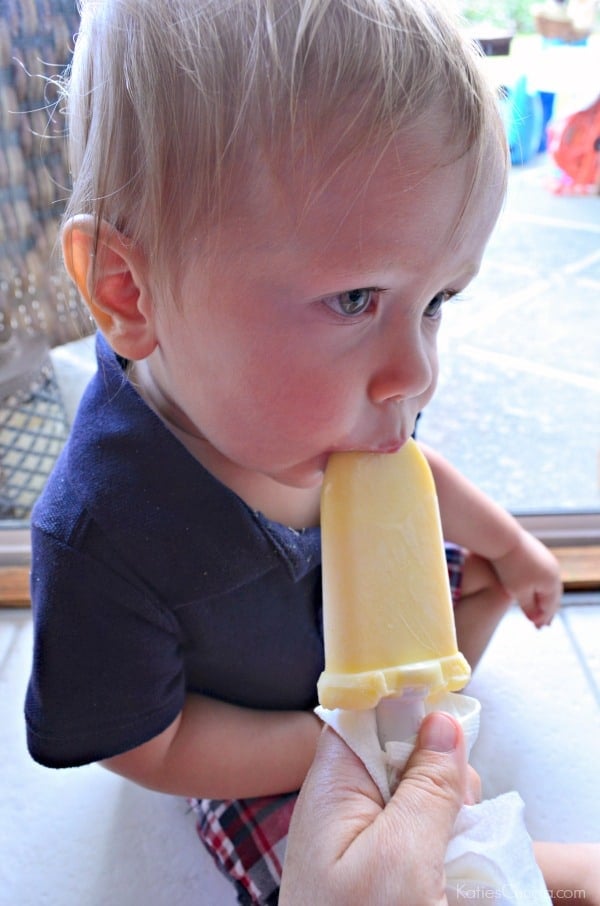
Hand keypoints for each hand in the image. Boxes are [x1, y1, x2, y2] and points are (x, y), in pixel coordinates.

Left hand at [280, 712, 475, 905]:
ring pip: (422, 799)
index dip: (408, 707)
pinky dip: (447, 849)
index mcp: (334, 784)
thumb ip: (426, 787)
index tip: (450, 722)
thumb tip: (443, 721)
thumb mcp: (401, 857)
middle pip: (404, 756)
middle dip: (442, 775)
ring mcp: (364, 842)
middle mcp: (345, 806)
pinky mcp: (383, 872)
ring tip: (461, 856)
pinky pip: (423, 839)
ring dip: (453, 817)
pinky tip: (460, 870)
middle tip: (458, 816)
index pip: (365, 714)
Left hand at [492, 530, 561, 627]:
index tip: (538, 628)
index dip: (544, 618)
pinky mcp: (538, 551)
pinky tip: (533, 587)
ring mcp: (547, 559)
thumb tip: (537, 620)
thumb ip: (529, 606)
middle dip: (547, 610)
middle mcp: (554, 570)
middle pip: (552, 595)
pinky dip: (539, 584)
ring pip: (548, 584)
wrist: (503, 538)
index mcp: (551, 582)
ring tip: (540, 607)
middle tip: (544, 623)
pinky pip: (542, 573)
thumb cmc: (509, 566)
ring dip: (544, 597)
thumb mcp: (518, 591)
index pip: (550, 605)